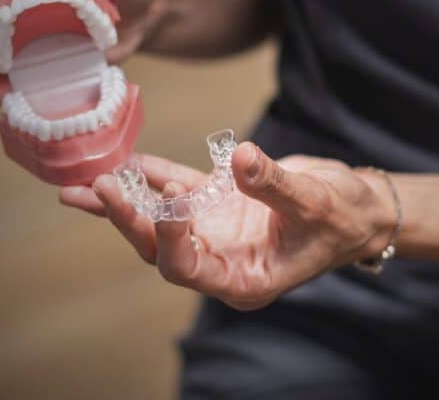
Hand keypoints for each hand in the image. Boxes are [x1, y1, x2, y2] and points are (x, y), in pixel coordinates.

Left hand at [60, 144, 397, 309]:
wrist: (358, 208)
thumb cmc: (345, 220)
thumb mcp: (317, 205)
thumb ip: (276, 185)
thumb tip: (242, 158)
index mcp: (243, 280)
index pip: (189, 268)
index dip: (171, 238)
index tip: (171, 200)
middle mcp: (222, 259)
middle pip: (162, 246)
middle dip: (129, 219)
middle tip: (98, 188)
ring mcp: (218, 230)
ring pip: (161, 218)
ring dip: (126, 201)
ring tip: (80, 185)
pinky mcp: (220, 203)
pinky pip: (180, 189)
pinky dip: (155, 175)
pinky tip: (129, 159)